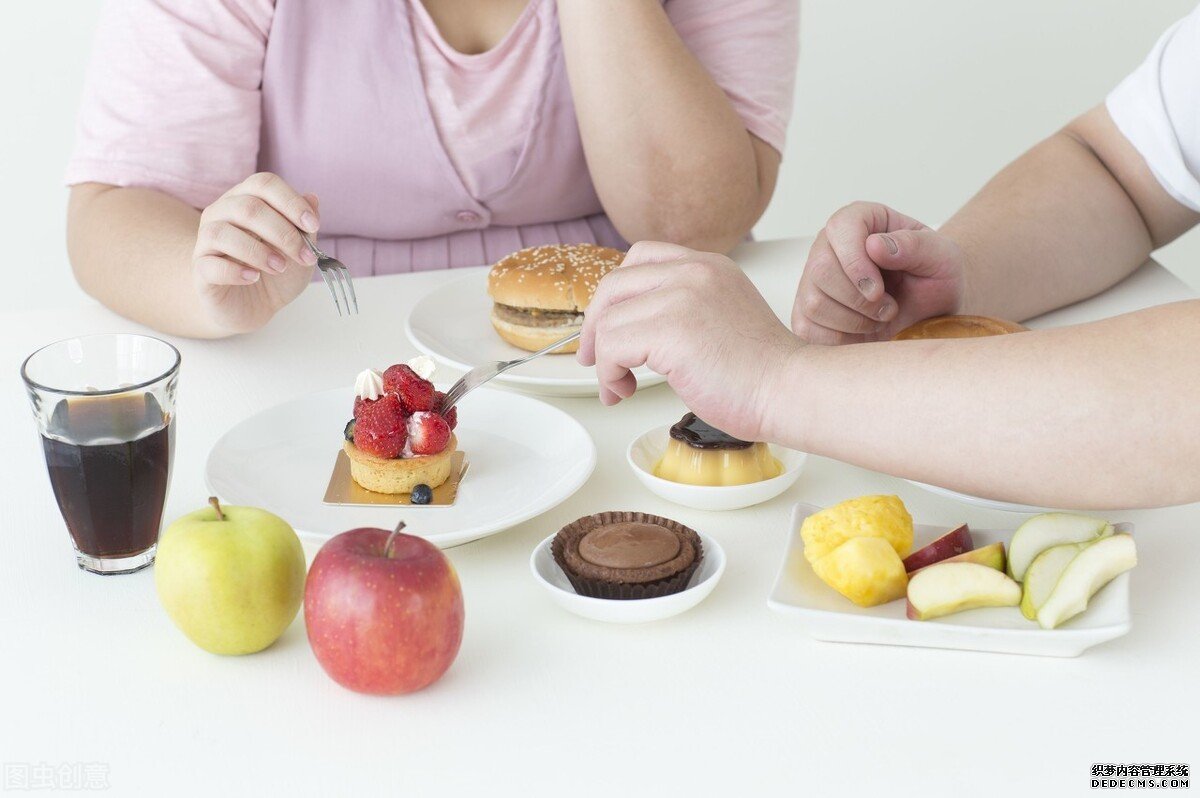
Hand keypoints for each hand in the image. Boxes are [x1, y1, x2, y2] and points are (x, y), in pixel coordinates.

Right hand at [191, 172, 320, 333]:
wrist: (254, 307)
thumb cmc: (275, 273)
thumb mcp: (299, 249)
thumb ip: (304, 225)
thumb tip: (312, 198)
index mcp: (246, 199)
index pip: (264, 184)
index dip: (291, 202)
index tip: (313, 225)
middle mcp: (221, 213)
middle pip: (247, 207)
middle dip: (282, 232)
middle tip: (303, 256)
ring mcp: (206, 241)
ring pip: (222, 232)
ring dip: (258, 251)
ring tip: (280, 267)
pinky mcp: (200, 269)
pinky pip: (210, 264)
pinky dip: (234, 271)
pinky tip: (253, 277)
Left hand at [578, 241, 800, 441]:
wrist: (792, 391)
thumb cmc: (762, 373)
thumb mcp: (723, 317)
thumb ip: (686, 308)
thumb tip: (633, 329)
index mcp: (708, 265)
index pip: (640, 258)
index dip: (614, 296)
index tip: (607, 327)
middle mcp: (694, 271)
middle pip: (614, 285)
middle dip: (594, 327)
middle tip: (593, 360)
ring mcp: (682, 296)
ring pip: (608, 322)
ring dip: (604, 362)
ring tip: (620, 388)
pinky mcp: (671, 329)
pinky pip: (612, 346)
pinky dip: (608, 374)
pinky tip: (624, 391)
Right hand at [792, 202, 965, 343]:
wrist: (929, 315)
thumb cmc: (935, 280)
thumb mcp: (943, 258)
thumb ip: (915, 246)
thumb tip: (874, 246)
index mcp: (861, 221)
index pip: (840, 228)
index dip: (855, 261)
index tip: (878, 290)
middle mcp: (829, 246)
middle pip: (821, 270)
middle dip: (858, 300)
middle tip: (888, 309)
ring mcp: (813, 280)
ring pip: (814, 302)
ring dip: (853, 321)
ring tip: (879, 318)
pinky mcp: (806, 313)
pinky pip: (808, 329)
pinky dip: (840, 339)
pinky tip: (862, 332)